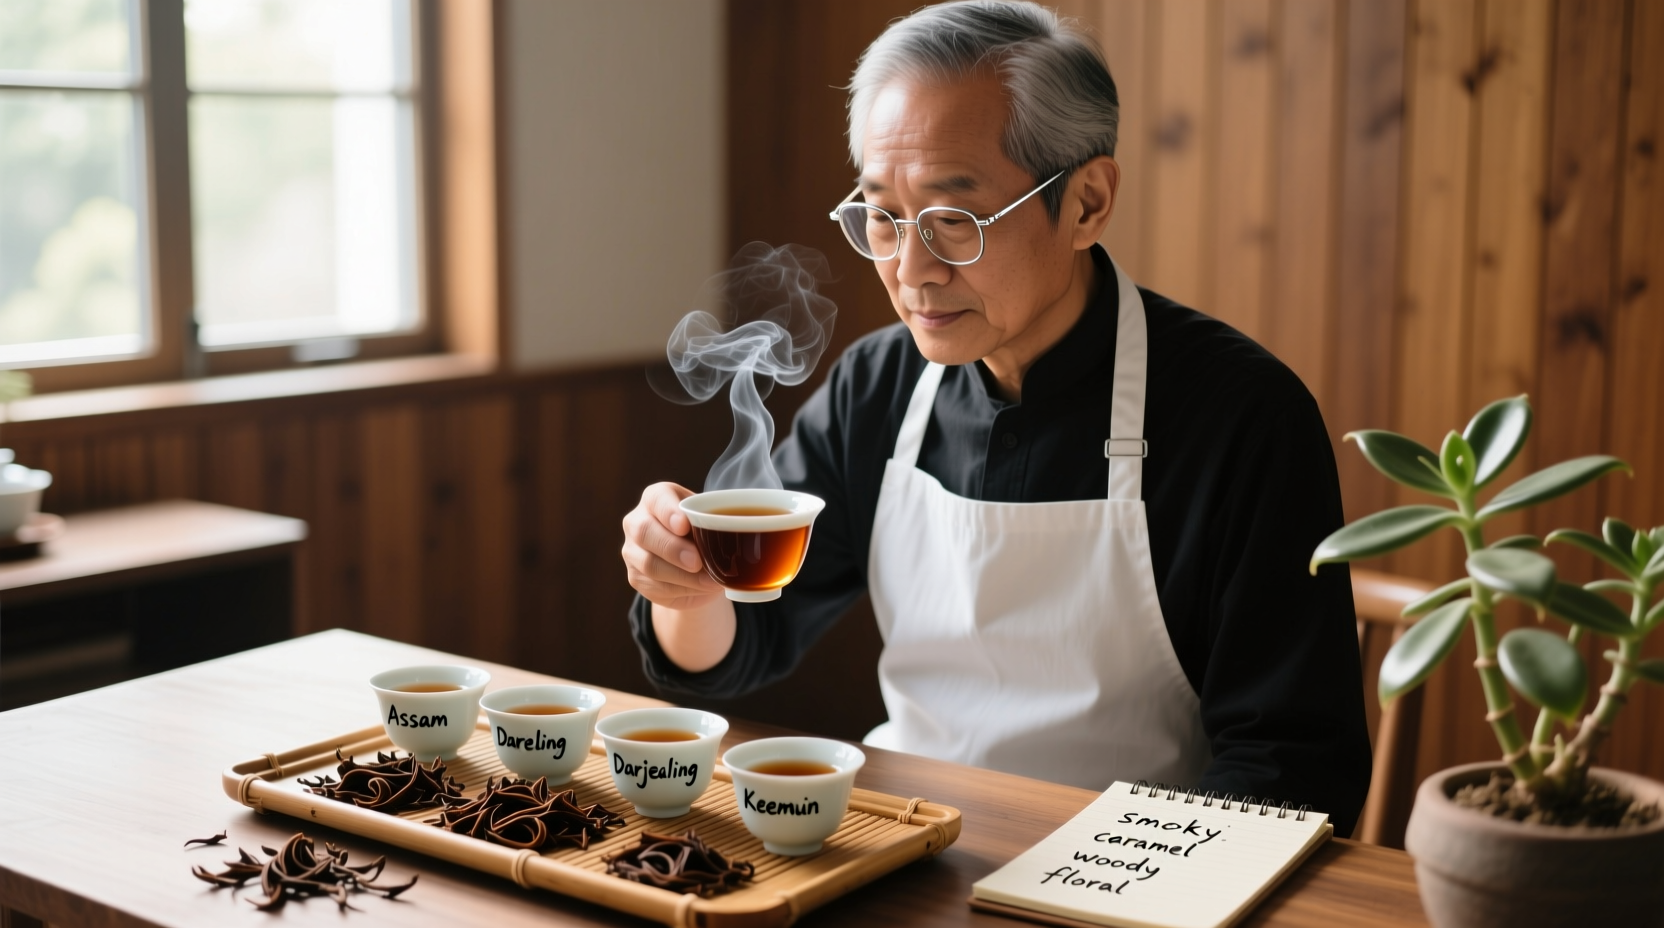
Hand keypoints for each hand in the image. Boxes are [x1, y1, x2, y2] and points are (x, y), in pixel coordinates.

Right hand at [621, 482, 726, 609]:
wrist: (694, 563)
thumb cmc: (703, 531)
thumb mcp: (711, 520)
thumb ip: (714, 522)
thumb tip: (726, 537)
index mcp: (656, 498)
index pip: (657, 498)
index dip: (668, 511)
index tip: (684, 525)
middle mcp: (637, 521)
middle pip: (645, 532)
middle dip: (672, 548)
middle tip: (697, 561)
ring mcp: (632, 550)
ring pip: (649, 564)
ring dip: (682, 575)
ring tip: (709, 580)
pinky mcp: (635, 577)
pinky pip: (655, 586)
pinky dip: (682, 589)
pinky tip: (700, 587)